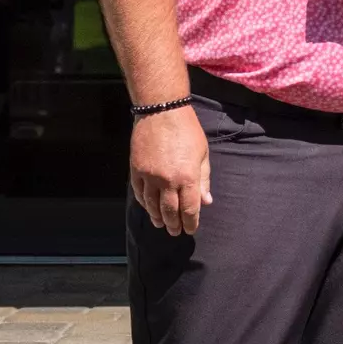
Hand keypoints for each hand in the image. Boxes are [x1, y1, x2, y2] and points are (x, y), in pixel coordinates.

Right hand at [129, 104, 211, 235]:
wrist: (162, 111)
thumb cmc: (187, 130)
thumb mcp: (202, 154)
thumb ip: (203, 180)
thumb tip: (206, 201)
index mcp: (187, 177)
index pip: (189, 209)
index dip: (190, 222)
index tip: (191, 230)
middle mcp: (167, 180)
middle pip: (169, 211)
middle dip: (174, 224)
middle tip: (175, 231)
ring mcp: (149, 176)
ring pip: (152, 205)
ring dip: (157, 217)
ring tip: (161, 224)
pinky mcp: (136, 170)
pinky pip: (139, 193)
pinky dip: (144, 204)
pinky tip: (149, 208)